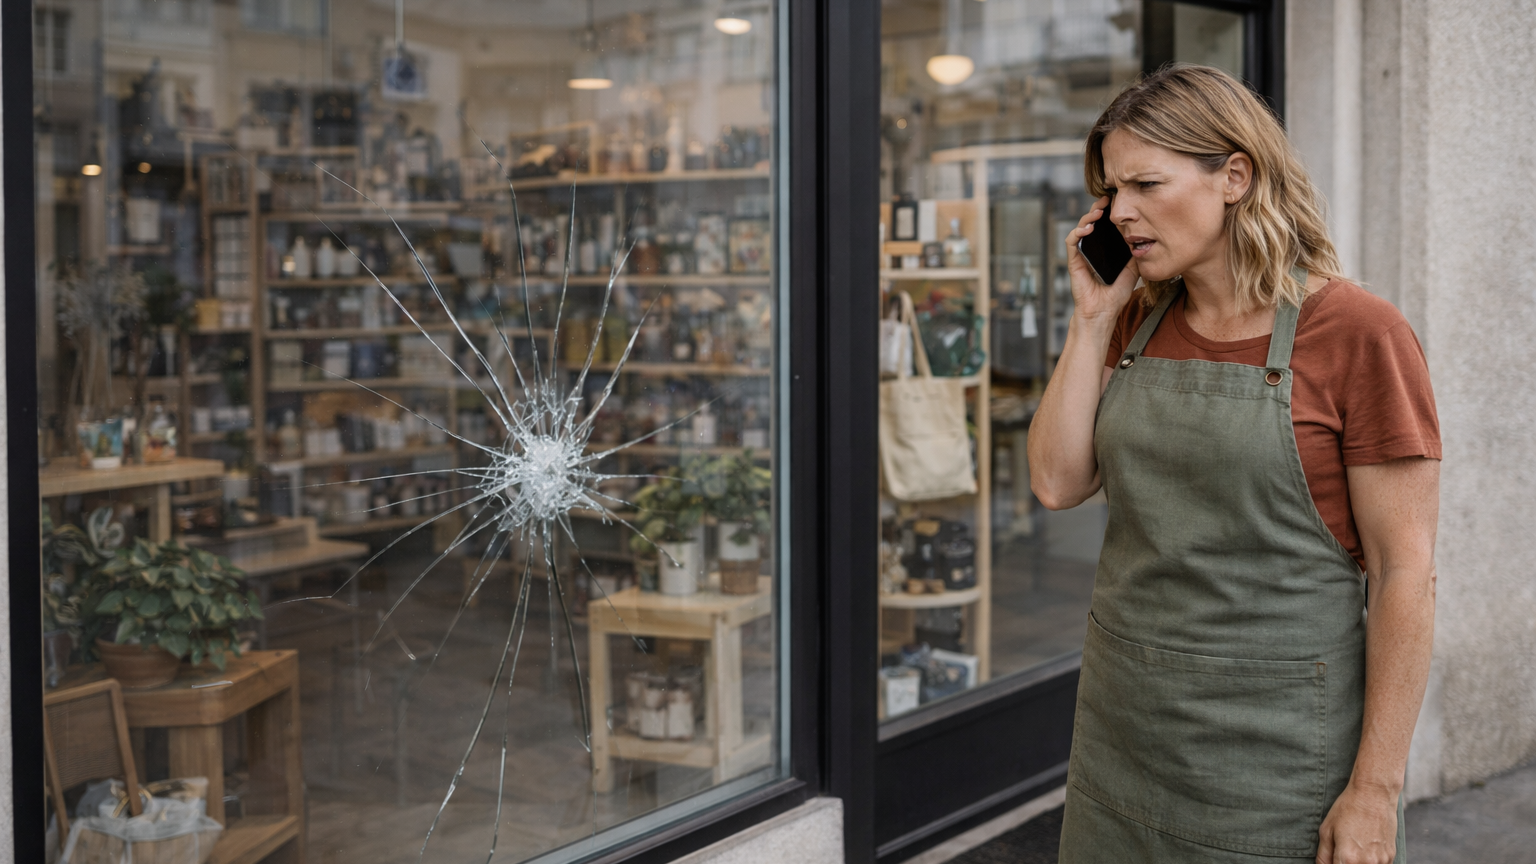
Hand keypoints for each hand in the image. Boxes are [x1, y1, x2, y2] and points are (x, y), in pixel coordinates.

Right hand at [1063, 196, 1139, 328]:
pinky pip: (1072, 242)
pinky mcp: (1074, 262)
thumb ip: (1136, 255)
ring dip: (1087, 218)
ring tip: (1097, 212)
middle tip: (1105, 199)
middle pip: (1091, 224)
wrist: (1103, 312)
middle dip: (1097, 209)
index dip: (1109, 214)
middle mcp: (1092, 250)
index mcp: (1104, 251)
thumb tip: (1146, 240)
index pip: (1104, 227)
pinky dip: (1077, 232)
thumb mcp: (1132, 271)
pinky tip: (1087, 229)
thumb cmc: (1115, 296)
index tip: (1116, 203)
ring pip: (1080, 229)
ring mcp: (1081, 255)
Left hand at [1316, 781, 1397, 863]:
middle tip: (1341, 851)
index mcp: (1348, 859)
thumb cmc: (1347, 809)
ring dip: (1358, 863)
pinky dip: (1370, 862)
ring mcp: (1382, 861)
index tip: (1333, 859)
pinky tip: (1365, 848)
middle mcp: (1367, 863)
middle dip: (1344, 863)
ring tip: (1354, 847)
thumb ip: (1323, 856)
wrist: (1374, 794)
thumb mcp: (1326, 831)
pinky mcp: (1391, 856)